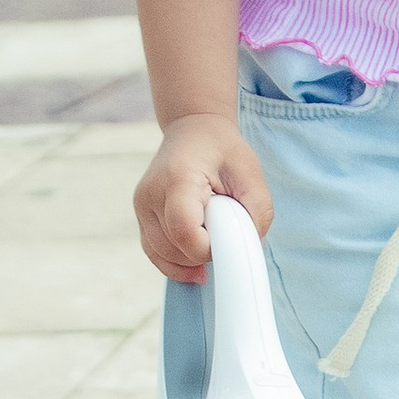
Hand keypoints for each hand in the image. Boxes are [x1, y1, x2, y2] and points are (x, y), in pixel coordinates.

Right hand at [134, 112, 273, 281]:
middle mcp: (151, 194)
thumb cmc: (223, 150)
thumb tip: (250, 249)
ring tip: (212, 240)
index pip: (184, 232)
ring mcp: (142, 206)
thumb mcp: (252, 176)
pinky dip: (176, 264)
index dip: (209, 248)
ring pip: (162, 255)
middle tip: (224, 235)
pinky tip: (196, 267)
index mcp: (178, 179)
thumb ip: (257, 214)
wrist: (193, 131)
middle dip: (203, 254)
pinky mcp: (141, 216)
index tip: (228, 238)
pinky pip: (154, 253)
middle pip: (174, 249)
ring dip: (190, 260)